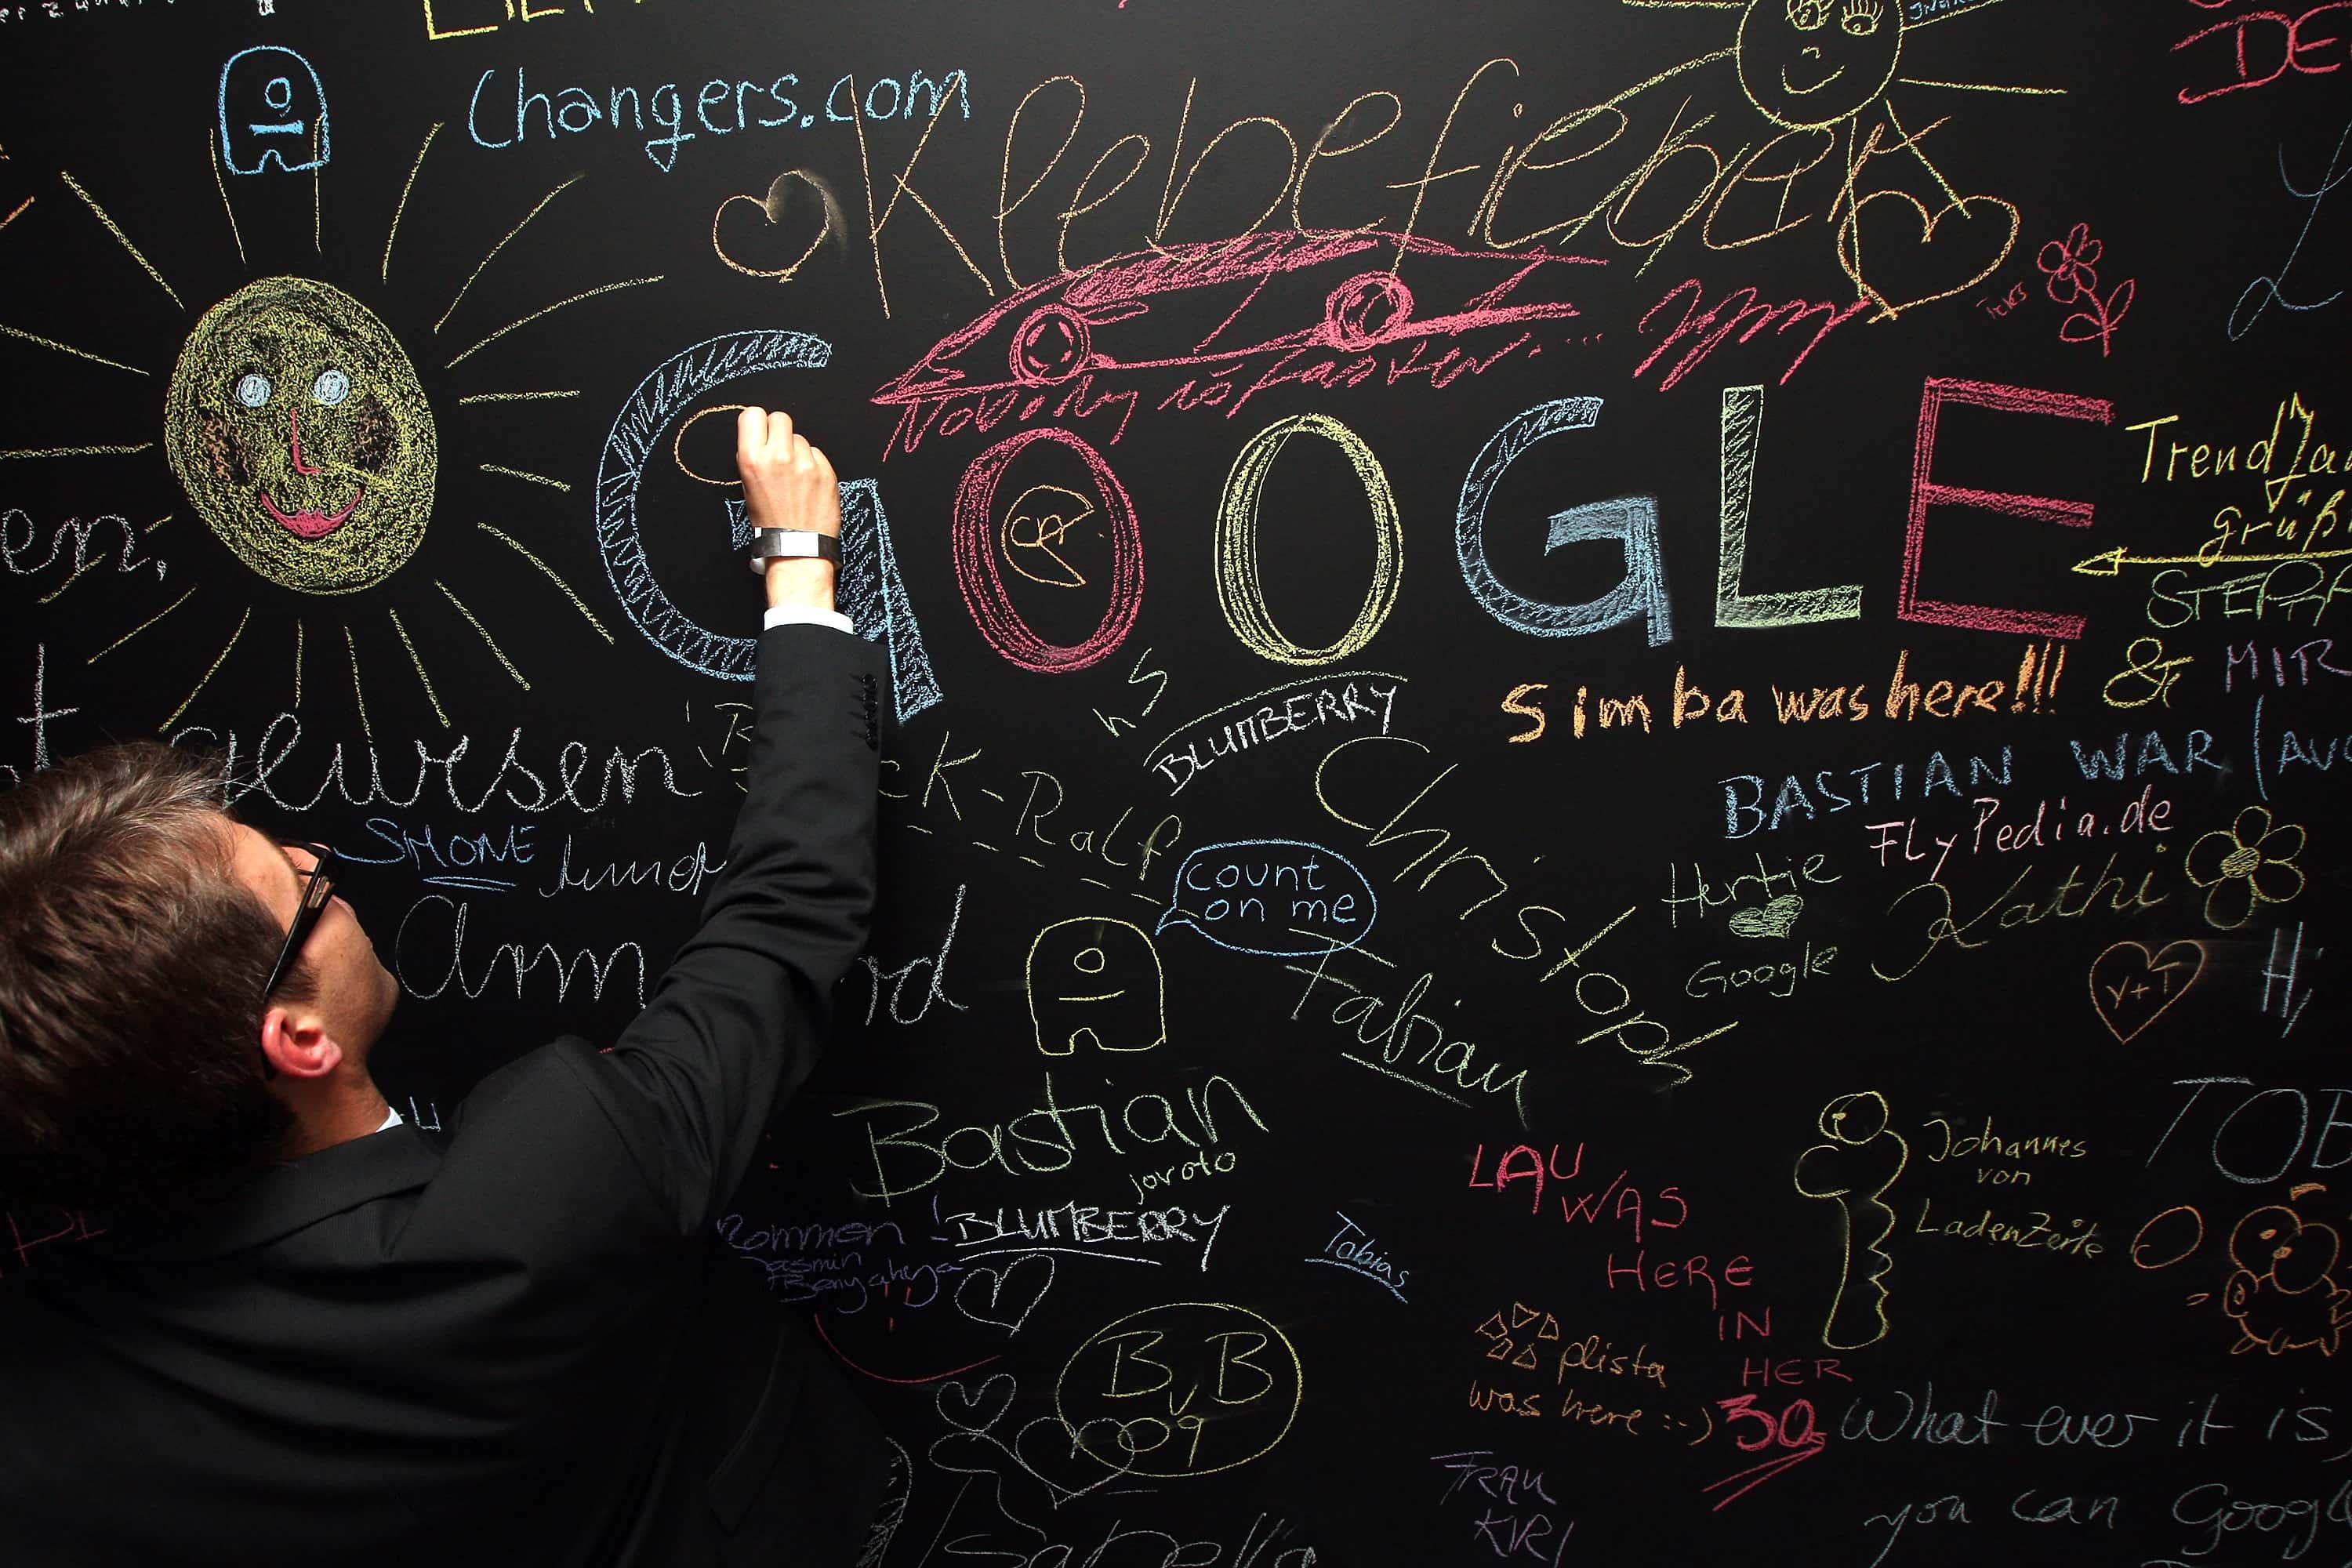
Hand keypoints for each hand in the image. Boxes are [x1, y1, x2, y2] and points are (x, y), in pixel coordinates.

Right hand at [737, 405, 839, 612]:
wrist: (797, 547)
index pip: (754, 414)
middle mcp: (778, 456)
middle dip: (779, 431)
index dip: (758, 423)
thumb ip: (755, 455)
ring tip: (795, 475)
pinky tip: (808, 484)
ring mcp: (805, 462)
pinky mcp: (826, 470)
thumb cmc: (770, 520)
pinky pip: (817, 454)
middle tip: (780, 451)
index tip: (761, 433)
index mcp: (753, 459)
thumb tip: (762, 434)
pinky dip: (813, 464)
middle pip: (780, 418)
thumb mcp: (748, 486)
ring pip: (800, 437)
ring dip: (797, 450)